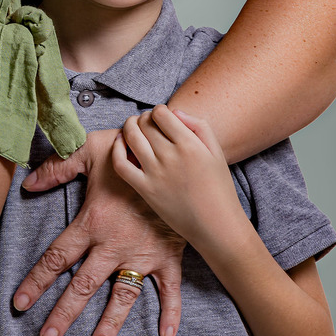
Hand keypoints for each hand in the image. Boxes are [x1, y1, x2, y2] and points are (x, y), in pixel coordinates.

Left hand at [13, 130, 184, 335]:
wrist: (174, 151)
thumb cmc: (128, 149)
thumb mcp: (88, 150)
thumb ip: (56, 168)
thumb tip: (27, 183)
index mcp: (92, 222)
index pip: (57, 257)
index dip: (36, 281)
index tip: (20, 303)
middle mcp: (114, 244)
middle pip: (83, 285)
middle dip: (64, 314)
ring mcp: (143, 253)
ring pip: (123, 295)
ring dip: (110, 323)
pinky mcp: (169, 255)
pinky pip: (171, 289)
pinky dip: (172, 312)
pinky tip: (167, 335)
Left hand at [111, 106, 242, 248]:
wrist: (215, 225)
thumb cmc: (219, 188)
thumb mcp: (216, 152)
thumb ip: (198, 126)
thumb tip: (174, 112)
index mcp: (190, 144)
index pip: (161, 113)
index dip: (158, 111)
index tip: (161, 117)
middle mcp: (170, 156)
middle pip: (144, 123)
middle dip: (143, 118)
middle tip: (147, 123)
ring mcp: (155, 173)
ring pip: (131, 137)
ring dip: (129, 127)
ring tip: (132, 128)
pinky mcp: (145, 189)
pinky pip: (121, 164)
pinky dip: (117, 149)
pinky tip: (121, 144)